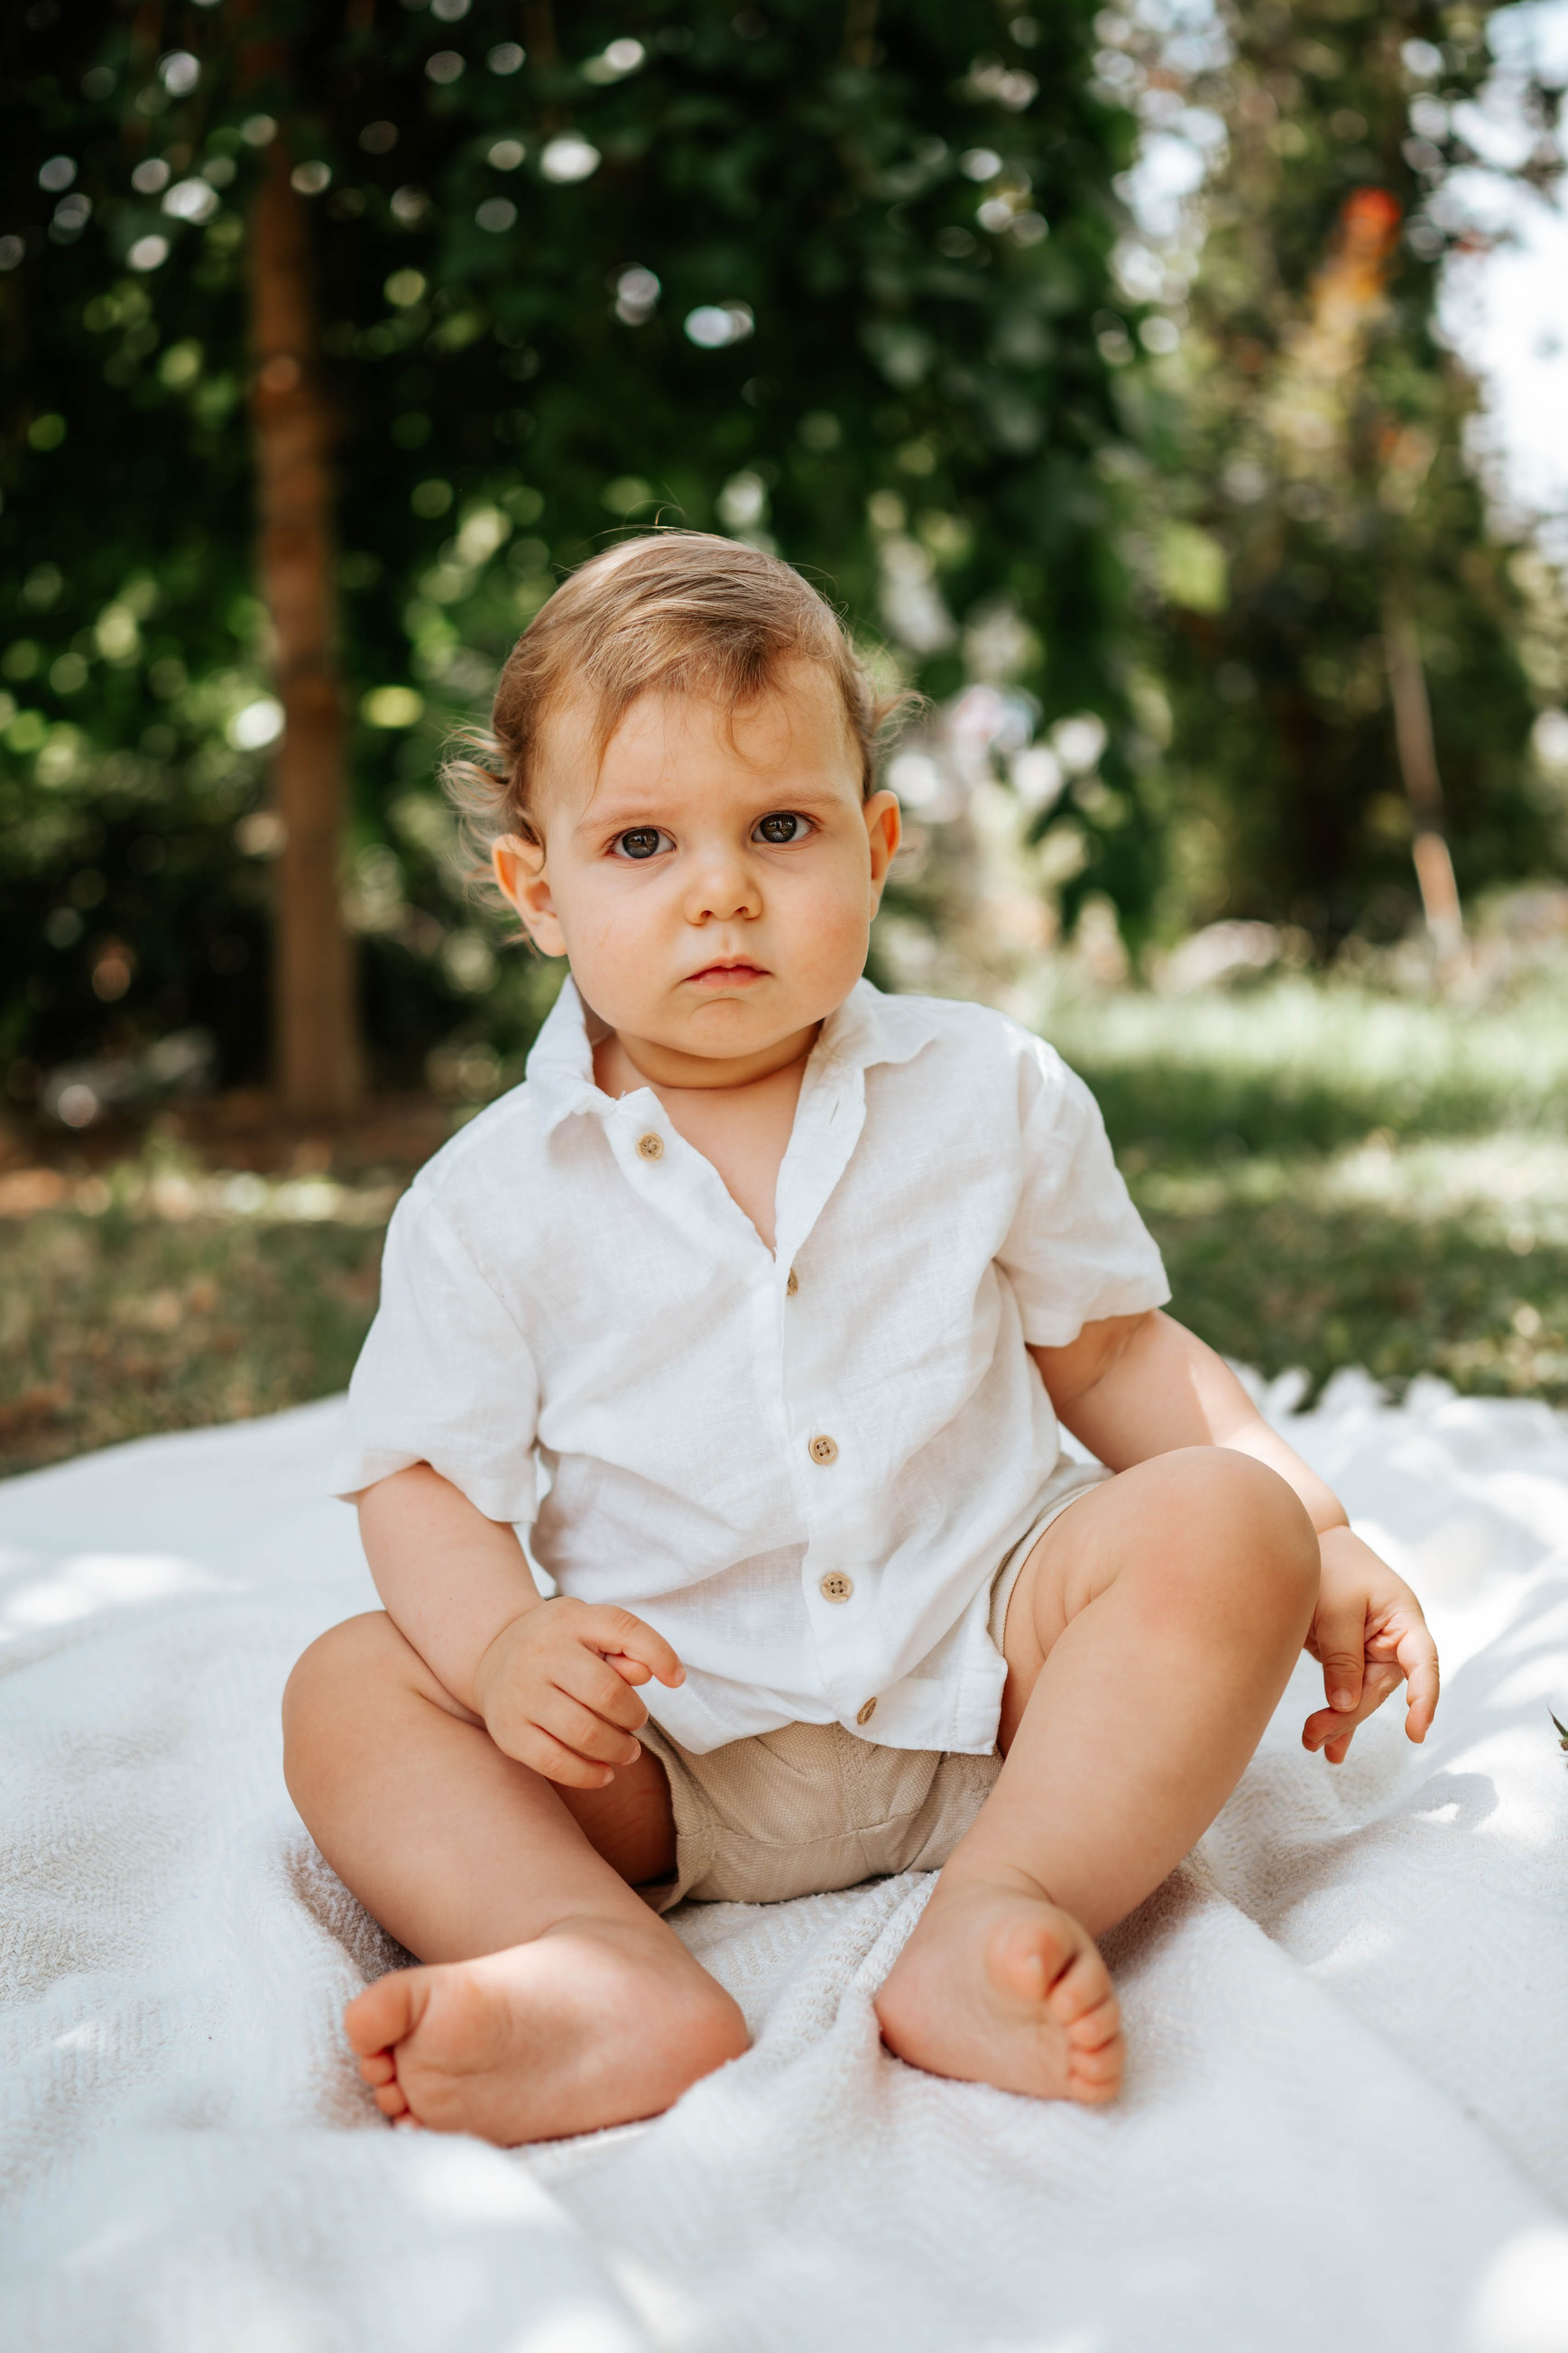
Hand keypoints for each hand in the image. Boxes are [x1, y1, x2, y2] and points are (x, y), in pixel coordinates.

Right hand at [472, 1598, 683, 1789]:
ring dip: (618, 1749)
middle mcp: (541, 1653)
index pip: (624, 1630)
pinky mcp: (508, 1732)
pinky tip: (604, 1772)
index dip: (660, 1655)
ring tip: (627, 1750)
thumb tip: (654, 1674)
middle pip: (606, 1693)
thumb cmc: (561, 1644)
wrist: (492, 1654)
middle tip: (635, 1722)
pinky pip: (556, 1764)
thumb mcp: (591, 1628)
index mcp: (570, 1620)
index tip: (676, 1681)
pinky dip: (589, 1775)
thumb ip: (628, 1646)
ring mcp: (520, 1693)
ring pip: (584, 1734)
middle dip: (633, 1716)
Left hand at [1302, 1524, 1439, 1763]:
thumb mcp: (1334, 1608)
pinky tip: (1331, 1752)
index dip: (1423, 1699)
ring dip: (1339, 1723)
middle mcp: (1396, 1641)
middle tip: (1311, 1737)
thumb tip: (1345, 1704)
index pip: (1423, 1665)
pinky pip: (1351, 1695)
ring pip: (1362, 1697)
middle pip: (1380, 1690)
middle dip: (1348, 1717)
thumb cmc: (1329, 1566)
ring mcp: (1376, 1652)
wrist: (1310, 1544)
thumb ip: (1343, 1656)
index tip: (1414, 1731)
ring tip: (1311, 1745)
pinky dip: (1340, 1720)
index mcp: (1404, 1620)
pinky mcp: (1353, 1659)